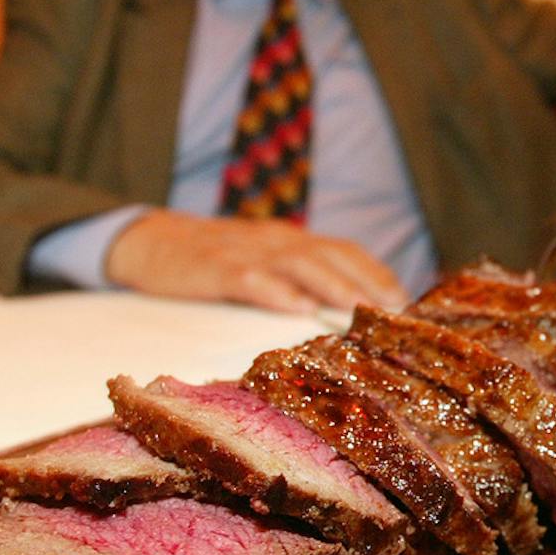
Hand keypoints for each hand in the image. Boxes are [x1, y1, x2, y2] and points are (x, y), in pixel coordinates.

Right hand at [104, 209, 407, 314]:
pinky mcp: (213, 268)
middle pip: (330, 255)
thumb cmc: (214, 263)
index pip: (345, 251)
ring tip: (358, 310)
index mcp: (291, 241)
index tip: (407, 303)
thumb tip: (348, 314)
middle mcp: (276, 240)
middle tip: (395, 311)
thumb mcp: (262, 264)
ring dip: (332, 286)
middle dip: (366, 282)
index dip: (377, 273)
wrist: (148, 242)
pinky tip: (295, 309)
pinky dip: (274, 291)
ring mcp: (245, 251)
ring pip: (297, 264)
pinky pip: (248, 278)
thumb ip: (300, 280)